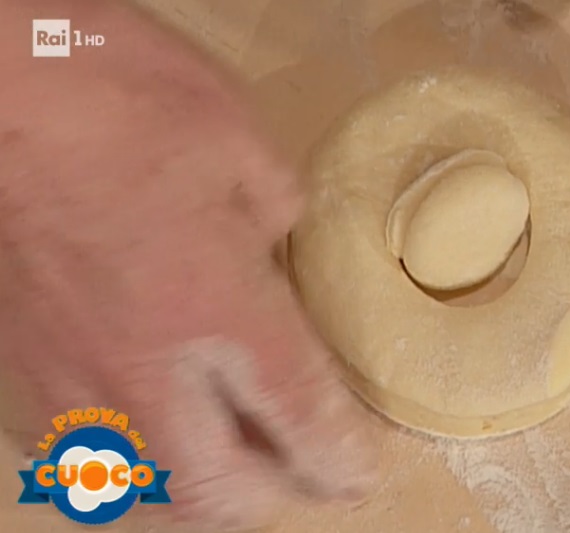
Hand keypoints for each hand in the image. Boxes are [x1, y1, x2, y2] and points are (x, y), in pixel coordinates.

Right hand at [0, 1, 377, 529]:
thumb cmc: (121, 96)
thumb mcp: (238, 141)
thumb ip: (273, 213)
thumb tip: (272, 250)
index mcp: (214, 304)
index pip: (293, 412)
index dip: (336, 456)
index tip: (358, 474)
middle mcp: (144, 359)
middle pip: (212, 486)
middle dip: (268, 498)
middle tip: (307, 481)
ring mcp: (73, 370)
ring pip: (136, 484)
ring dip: (196, 494)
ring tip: (231, 476)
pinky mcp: (25, 359)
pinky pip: (75, 450)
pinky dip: (123, 466)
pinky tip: (143, 439)